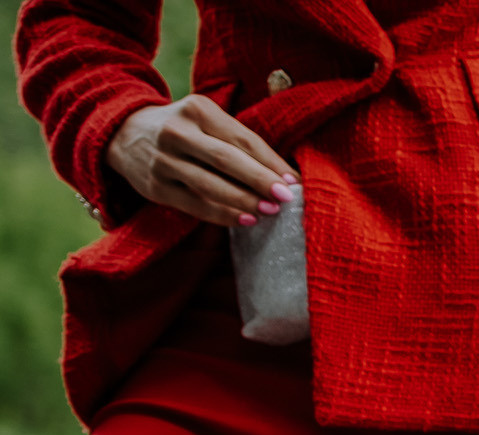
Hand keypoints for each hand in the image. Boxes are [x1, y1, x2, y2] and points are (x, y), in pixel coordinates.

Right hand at [106, 94, 297, 225]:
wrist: (123, 133)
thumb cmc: (184, 130)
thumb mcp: (207, 122)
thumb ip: (240, 142)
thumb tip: (286, 176)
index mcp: (197, 110)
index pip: (241, 138)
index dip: (270, 161)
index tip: (294, 181)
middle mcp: (177, 132)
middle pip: (225, 159)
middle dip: (259, 179)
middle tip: (286, 197)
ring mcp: (163, 160)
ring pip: (209, 184)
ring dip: (243, 200)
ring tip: (270, 211)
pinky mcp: (156, 187)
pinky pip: (195, 205)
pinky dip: (223, 214)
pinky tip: (245, 220)